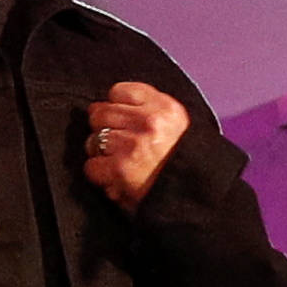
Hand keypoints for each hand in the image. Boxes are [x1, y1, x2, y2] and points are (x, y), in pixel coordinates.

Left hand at [84, 81, 187, 211]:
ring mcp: (133, 145)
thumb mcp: (176, 125)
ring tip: (118, 162)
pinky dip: (100, 175)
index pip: (119, 91)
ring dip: (100, 153)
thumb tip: (107, 104)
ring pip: (92, 139)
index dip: (114, 106)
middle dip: (103, 129)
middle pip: (100, 112)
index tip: (121, 119)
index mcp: (165, 107)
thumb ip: (147, 110)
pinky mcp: (120, 169)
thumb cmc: (182, 163)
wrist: (195, 196)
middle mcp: (149, 122)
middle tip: (117, 144)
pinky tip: (115, 178)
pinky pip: (91, 166)